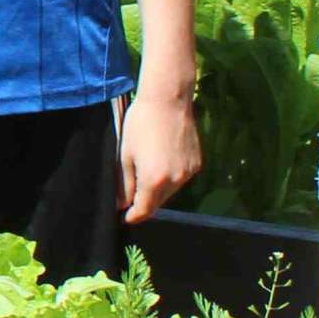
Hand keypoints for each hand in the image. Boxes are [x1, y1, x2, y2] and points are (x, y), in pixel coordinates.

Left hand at [121, 82, 200, 221]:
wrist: (168, 100)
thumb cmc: (140, 124)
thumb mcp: (125, 155)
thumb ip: (124, 184)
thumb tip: (121, 204)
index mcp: (154, 180)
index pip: (144, 211)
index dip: (133, 216)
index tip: (125, 217)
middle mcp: (176, 180)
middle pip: (158, 203)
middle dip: (144, 202)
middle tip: (131, 193)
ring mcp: (189, 172)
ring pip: (170, 192)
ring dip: (158, 189)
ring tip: (147, 169)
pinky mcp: (197, 163)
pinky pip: (181, 178)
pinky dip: (171, 177)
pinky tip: (161, 160)